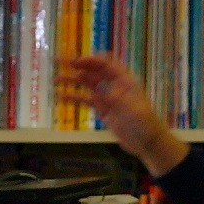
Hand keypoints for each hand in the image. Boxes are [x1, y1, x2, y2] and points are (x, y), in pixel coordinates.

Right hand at [58, 54, 183, 175]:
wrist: (147, 143)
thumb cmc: (145, 124)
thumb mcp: (134, 110)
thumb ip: (118, 99)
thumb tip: (103, 90)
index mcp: (125, 80)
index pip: (106, 64)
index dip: (91, 60)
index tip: (75, 62)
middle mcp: (115, 85)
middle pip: (94, 70)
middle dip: (77, 65)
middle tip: (59, 62)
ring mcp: (108, 98)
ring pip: (88, 84)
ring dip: (72, 80)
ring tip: (56, 79)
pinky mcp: (103, 110)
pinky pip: (86, 101)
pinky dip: (74, 98)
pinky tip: (61, 97)